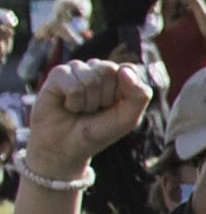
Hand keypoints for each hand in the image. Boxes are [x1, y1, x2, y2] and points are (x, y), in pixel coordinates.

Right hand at [20, 58, 153, 173]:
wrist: (66, 145)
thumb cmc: (98, 131)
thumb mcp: (127, 119)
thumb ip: (139, 96)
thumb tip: (125, 70)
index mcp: (119, 75)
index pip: (129, 69)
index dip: (123, 92)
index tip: (114, 106)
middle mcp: (97, 68)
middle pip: (109, 70)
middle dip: (105, 97)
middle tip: (95, 109)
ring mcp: (77, 68)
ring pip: (90, 79)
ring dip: (88, 103)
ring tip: (81, 109)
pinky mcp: (58, 73)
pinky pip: (72, 86)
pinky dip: (73, 103)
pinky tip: (68, 106)